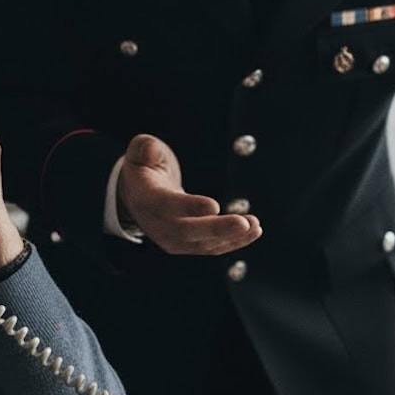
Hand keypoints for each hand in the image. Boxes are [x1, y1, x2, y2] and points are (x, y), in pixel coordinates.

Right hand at [118, 134, 260, 255]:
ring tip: (255, 225)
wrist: (139, 194)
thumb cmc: (144, 168)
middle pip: (187, 231)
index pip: (166, 205)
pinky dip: (233, 242)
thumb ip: (144, 147)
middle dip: (217, 229)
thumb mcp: (139, 152)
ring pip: (203, 244)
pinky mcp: (187, 244)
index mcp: (145, 199)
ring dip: (231, 236)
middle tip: (243, 223)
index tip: (214, 206)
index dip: (189, 207)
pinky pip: (211, 247)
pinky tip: (252, 231)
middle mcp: (157, 224)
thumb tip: (150, 149)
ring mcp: (171, 239)